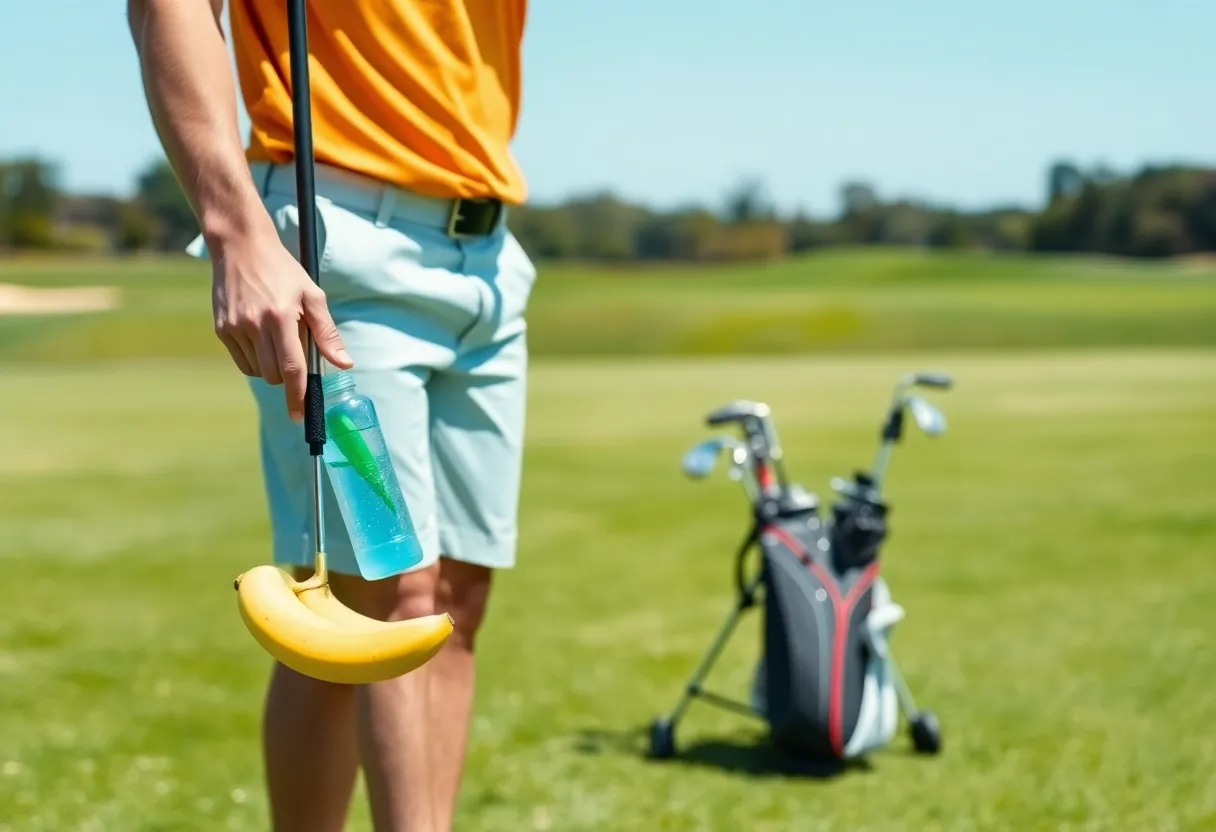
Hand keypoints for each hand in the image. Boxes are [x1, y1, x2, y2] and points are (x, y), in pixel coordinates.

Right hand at [210, 228, 352, 420]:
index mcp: (280, 318)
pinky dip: (255, 360)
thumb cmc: (284, 271)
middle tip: (295, 349)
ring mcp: (234, 328)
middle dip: (289, 375)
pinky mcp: (221, 329)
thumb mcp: (312, 296)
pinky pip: (242, 361)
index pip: (292, 369)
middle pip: (275, 375)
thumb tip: (344, 364)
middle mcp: (254, 325)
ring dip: (272, 367)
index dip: (298, 396)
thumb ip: (327, 333)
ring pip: (258, 371)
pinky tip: (261, 336)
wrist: (240, 247)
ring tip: (277, 337)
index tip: (301, 416)